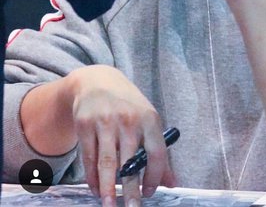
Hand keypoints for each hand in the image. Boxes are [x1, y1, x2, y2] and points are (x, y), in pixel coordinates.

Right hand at [67, 65, 173, 205]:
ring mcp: (105, 121)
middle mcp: (128, 119)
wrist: (97, 81)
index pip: (156, 152)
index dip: (154, 176)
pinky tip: (97, 190)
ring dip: (109, 188)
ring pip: (107, 162)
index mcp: (149, 118)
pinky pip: (89, 158)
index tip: (149, 193)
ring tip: (110, 205)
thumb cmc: (128, 105)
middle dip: (131, 189)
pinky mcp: (85, 124)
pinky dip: (92, 178)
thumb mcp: (147, 121)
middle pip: (130, 161)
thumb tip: (172, 184)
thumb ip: (158, 152)